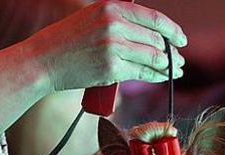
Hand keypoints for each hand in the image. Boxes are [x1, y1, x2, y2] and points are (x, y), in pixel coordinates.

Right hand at [0, 1, 186, 131]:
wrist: (43, 61)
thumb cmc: (68, 42)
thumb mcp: (93, 18)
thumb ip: (119, 21)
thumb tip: (152, 33)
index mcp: (112, 7)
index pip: (154, 18)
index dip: (172, 30)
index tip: (181, 39)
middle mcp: (115, 24)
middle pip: (157, 39)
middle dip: (171, 52)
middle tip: (178, 60)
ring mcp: (114, 46)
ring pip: (154, 57)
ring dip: (169, 66)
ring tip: (176, 71)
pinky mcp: (113, 68)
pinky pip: (144, 73)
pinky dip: (158, 76)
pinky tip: (164, 77)